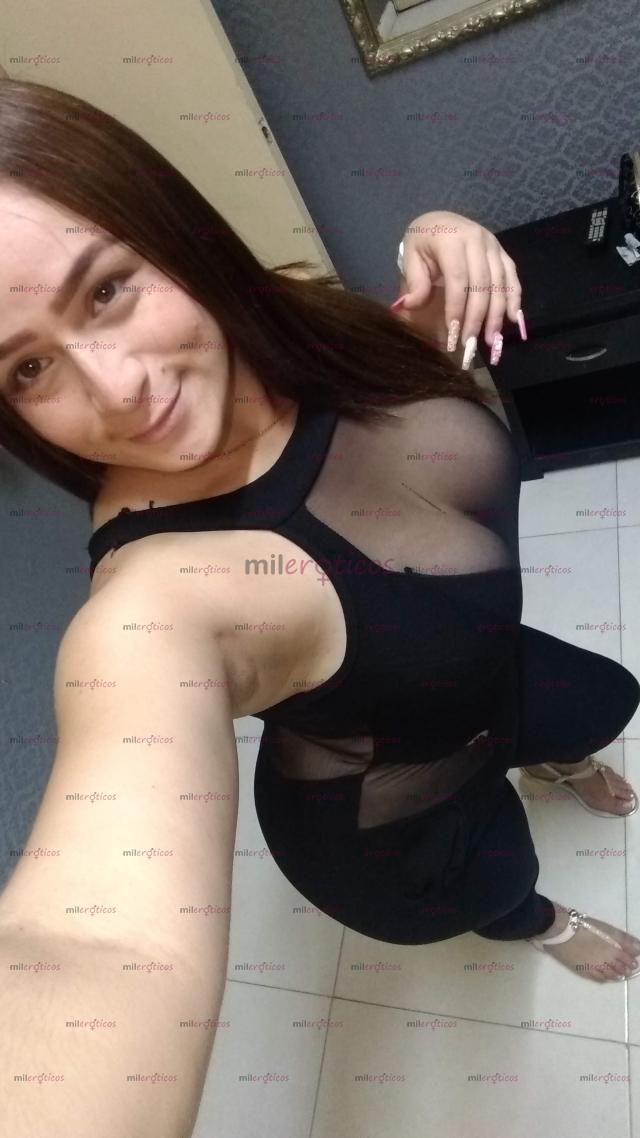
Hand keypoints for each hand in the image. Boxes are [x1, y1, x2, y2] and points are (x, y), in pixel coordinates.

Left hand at [392, 210, 526, 364]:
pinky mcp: (502, 252)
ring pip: (499, 282)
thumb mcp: (411, 256)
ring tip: (491, 339)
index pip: (458, 278)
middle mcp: (477, 239)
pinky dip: (514, 298)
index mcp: (452, 239)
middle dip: (477, 317)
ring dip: (497, 314)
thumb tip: (410, 305)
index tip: (454, 333)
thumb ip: (414, 281)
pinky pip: (512, 276)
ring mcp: (493, 245)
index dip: (457, 307)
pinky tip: (512, 318)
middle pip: (481, 284)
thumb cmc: (423, 242)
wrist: (440, 221)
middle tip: (471, 343)